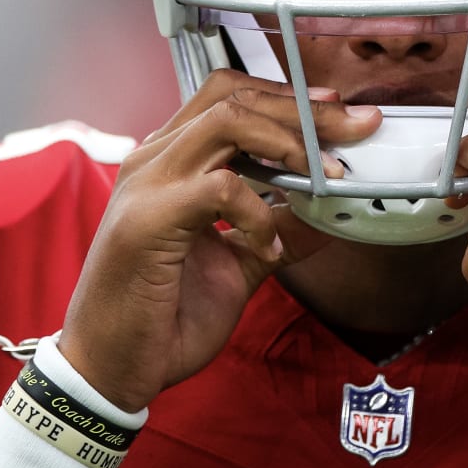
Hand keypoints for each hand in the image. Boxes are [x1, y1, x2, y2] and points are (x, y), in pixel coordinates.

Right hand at [59, 70, 377, 411]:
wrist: (111, 371)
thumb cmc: (162, 319)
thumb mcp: (237, 268)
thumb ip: (276, 235)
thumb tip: (329, 215)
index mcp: (169, 164)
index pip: (228, 98)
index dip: (286, 97)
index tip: (337, 110)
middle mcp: (154, 162)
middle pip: (234, 97)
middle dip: (304, 108)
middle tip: (356, 127)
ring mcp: (147, 186)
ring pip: (227, 122)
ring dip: (290, 143)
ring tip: (326, 175)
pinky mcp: (148, 220)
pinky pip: (222, 188)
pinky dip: (260, 212)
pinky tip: (269, 244)